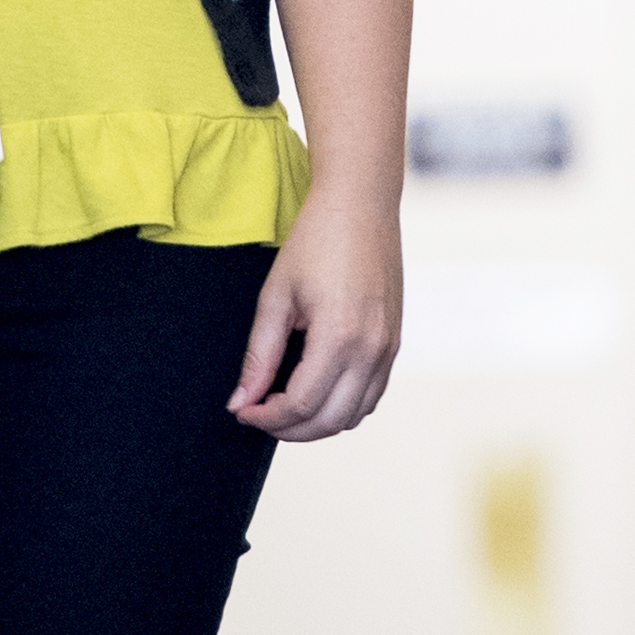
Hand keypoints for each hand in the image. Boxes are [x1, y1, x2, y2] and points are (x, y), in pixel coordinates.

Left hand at [230, 182, 401, 441]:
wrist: (361, 206)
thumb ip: (258, 356)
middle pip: (329, 420)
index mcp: (339, 337)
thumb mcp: (275, 297)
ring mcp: (388, 348)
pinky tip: (316, 390)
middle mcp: (371, 349)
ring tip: (284, 406)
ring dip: (318, 422)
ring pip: (354, 415)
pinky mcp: (394, 342)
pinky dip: (343, 406)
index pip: (301, 405)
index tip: (242, 410)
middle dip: (289, 428)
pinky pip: (371, 395)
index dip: (266, 417)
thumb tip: (240, 401)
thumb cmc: (315, 242)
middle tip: (258, 414)